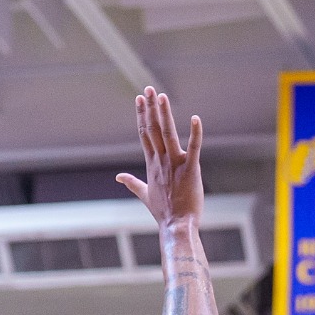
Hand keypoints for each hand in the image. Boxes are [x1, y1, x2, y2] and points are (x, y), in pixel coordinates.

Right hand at [117, 87, 205, 225]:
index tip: (139, 99)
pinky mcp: (191, 170)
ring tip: (161, 96)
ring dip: (164, 114)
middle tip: (148, 89)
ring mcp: (175, 164)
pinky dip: (195, 133)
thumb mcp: (144, 194)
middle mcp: (161, 160)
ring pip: (168, 133)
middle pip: (153, 129)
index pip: (144, 133)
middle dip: (150, 108)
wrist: (176, 226)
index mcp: (151, 163)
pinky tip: (196, 118)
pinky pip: (194, 148)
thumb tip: (118, 177)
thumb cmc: (163, 212)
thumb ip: (132, 182)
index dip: (141, 115)